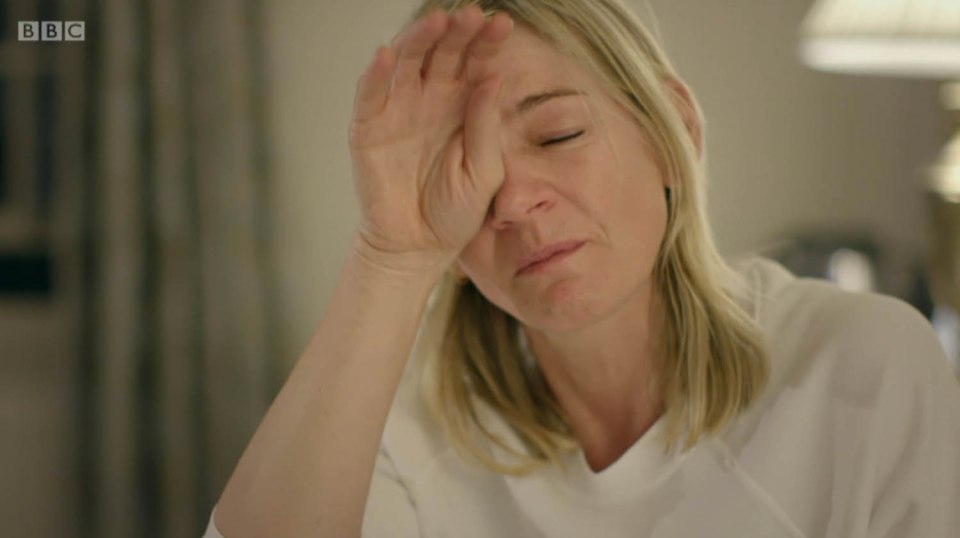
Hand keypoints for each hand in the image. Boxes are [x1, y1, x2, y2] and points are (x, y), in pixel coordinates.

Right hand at [348, 5, 512, 275]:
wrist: (418, 248)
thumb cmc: (456, 211)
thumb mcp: (484, 172)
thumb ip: (486, 128)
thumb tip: (492, 78)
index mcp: (464, 106)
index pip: (476, 63)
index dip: (487, 43)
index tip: (503, 25)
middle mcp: (431, 100)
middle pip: (443, 54)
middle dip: (457, 32)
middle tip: (470, 15)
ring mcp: (398, 110)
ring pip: (406, 63)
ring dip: (419, 40)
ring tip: (437, 22)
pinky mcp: (369, 128)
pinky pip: (371, 94)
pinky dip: (376, 73)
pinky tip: (387, 54)